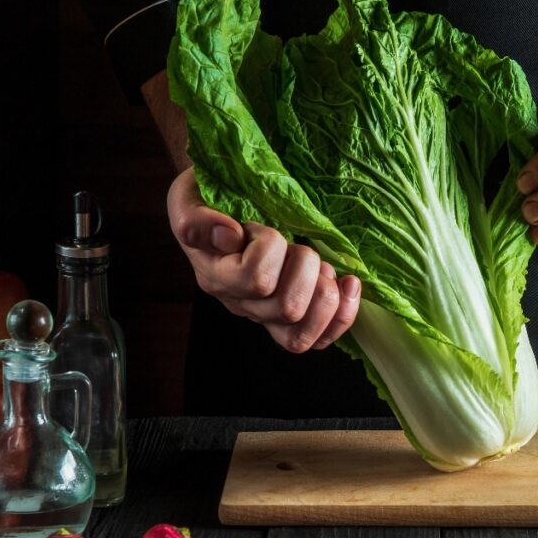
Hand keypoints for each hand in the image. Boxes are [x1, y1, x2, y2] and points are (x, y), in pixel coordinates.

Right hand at [166, 167, 360, 351]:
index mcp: (216, 274)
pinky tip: (349, 284)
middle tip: (301, 247)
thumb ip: (197, 220)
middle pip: (288, 308)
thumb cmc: (208, 198)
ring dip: (325, 295)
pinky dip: (342, 315)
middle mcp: (239, 302)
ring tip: (322, 268)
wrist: (220, 205)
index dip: (274, 249)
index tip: (267, 228)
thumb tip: (229, 238)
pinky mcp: (289, 321)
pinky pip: (317, 340)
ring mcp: (264, 316)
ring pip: (301, 335)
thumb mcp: (189, 197)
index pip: (256, 278)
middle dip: (308, 270)